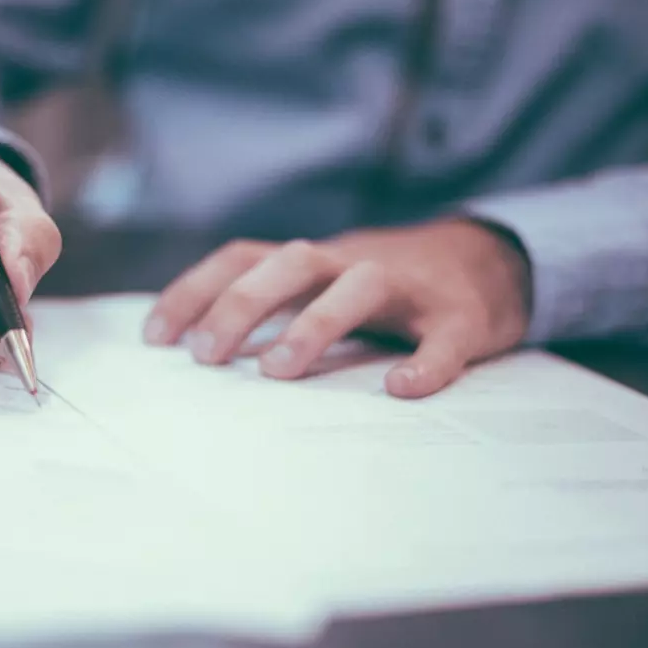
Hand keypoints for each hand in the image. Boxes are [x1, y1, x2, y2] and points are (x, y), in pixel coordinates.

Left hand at [143, 220, 531, 397]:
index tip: (155, 338)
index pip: (243, 258)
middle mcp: (354, 262)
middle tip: (206, 357)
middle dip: (242, 304)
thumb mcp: (323, 286)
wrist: (491, 262)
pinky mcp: (461, 317)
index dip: (196, 290)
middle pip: (292, 263)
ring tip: (277, 371)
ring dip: (315, 323)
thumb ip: (273, 308)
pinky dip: (425, 362)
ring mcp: (410, 287)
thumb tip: (197, 353)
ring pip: (360, 286)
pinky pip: (444, 338)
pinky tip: (401, 389)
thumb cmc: (386, 289)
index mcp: (314, 261)